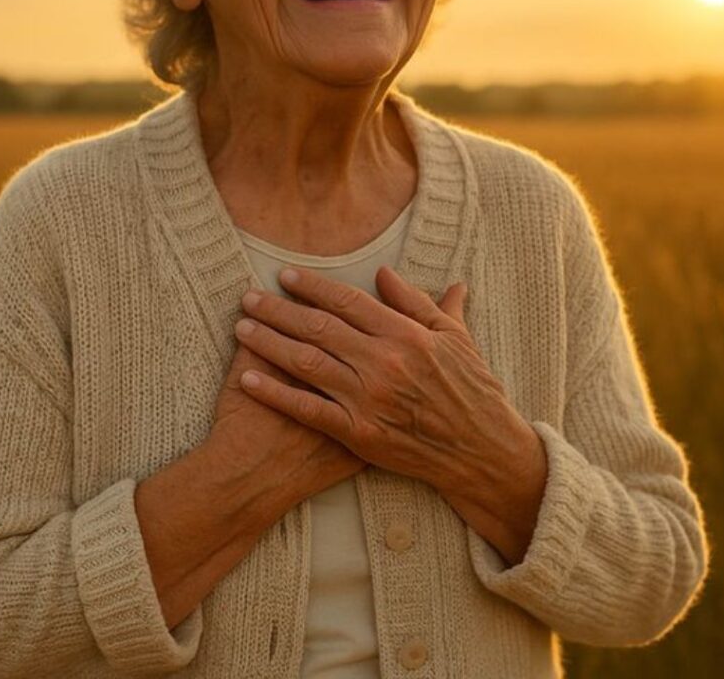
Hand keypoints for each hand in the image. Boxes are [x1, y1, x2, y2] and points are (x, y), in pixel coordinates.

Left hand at [232, 266, 534, 502]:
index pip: (348, 301)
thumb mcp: (455, 337)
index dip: (313, 286)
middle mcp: (383, 363)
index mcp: (406, 335)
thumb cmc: (472, 389)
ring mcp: (369, 399)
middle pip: (319, 327)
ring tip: (241, 327)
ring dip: (269, 343)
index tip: (284, 276)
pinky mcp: (359, 433)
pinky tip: (249, 379)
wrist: (482, 451)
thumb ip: (419, 303)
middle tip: (248, 297)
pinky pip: (309, 409)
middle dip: (278, 310)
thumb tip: (386, 273)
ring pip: (307, 362)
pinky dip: (276, 393)